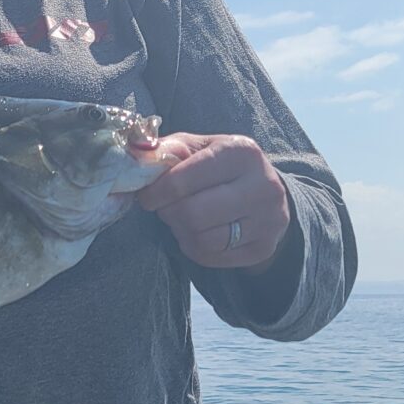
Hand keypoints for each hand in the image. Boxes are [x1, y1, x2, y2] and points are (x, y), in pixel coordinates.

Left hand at [136, 133, 290, 272]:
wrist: (265, 191)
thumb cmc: (219, 165)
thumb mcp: (197, 147)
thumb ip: (166, 149)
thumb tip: (135, 155)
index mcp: (240, 152)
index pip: (181, 180)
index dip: (156, 192)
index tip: (147, 195)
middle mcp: (262, 185)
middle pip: (192, 214)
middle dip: (168, 213)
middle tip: (164, 208)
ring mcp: (268, 220)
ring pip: (203, 240)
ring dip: (180, 231)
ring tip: (179, 219)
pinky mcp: (264, 248)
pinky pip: (212, 257)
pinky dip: (194, 247)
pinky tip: (195, 232)